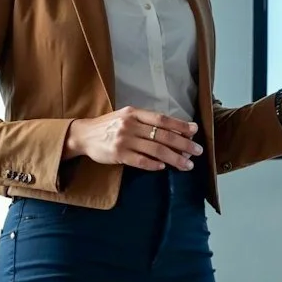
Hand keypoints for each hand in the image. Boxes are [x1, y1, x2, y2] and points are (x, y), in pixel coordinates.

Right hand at [65, 106, 201, 171]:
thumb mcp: (127, 117)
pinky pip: (140, 161)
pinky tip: (163, 168)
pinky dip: (153, 164)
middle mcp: (130, 125)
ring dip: (174, 158)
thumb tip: (175, 131)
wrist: (84, 135)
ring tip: (186, 164)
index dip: (180, 125)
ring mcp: (124, 140)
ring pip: (155, 150)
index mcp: (134, 113)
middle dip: (183, 144)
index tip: (195, 131)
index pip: (162, 119)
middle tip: (197, 151)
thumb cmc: (109, 126)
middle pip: (162, 135)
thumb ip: (147, 122)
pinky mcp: (118, 154)